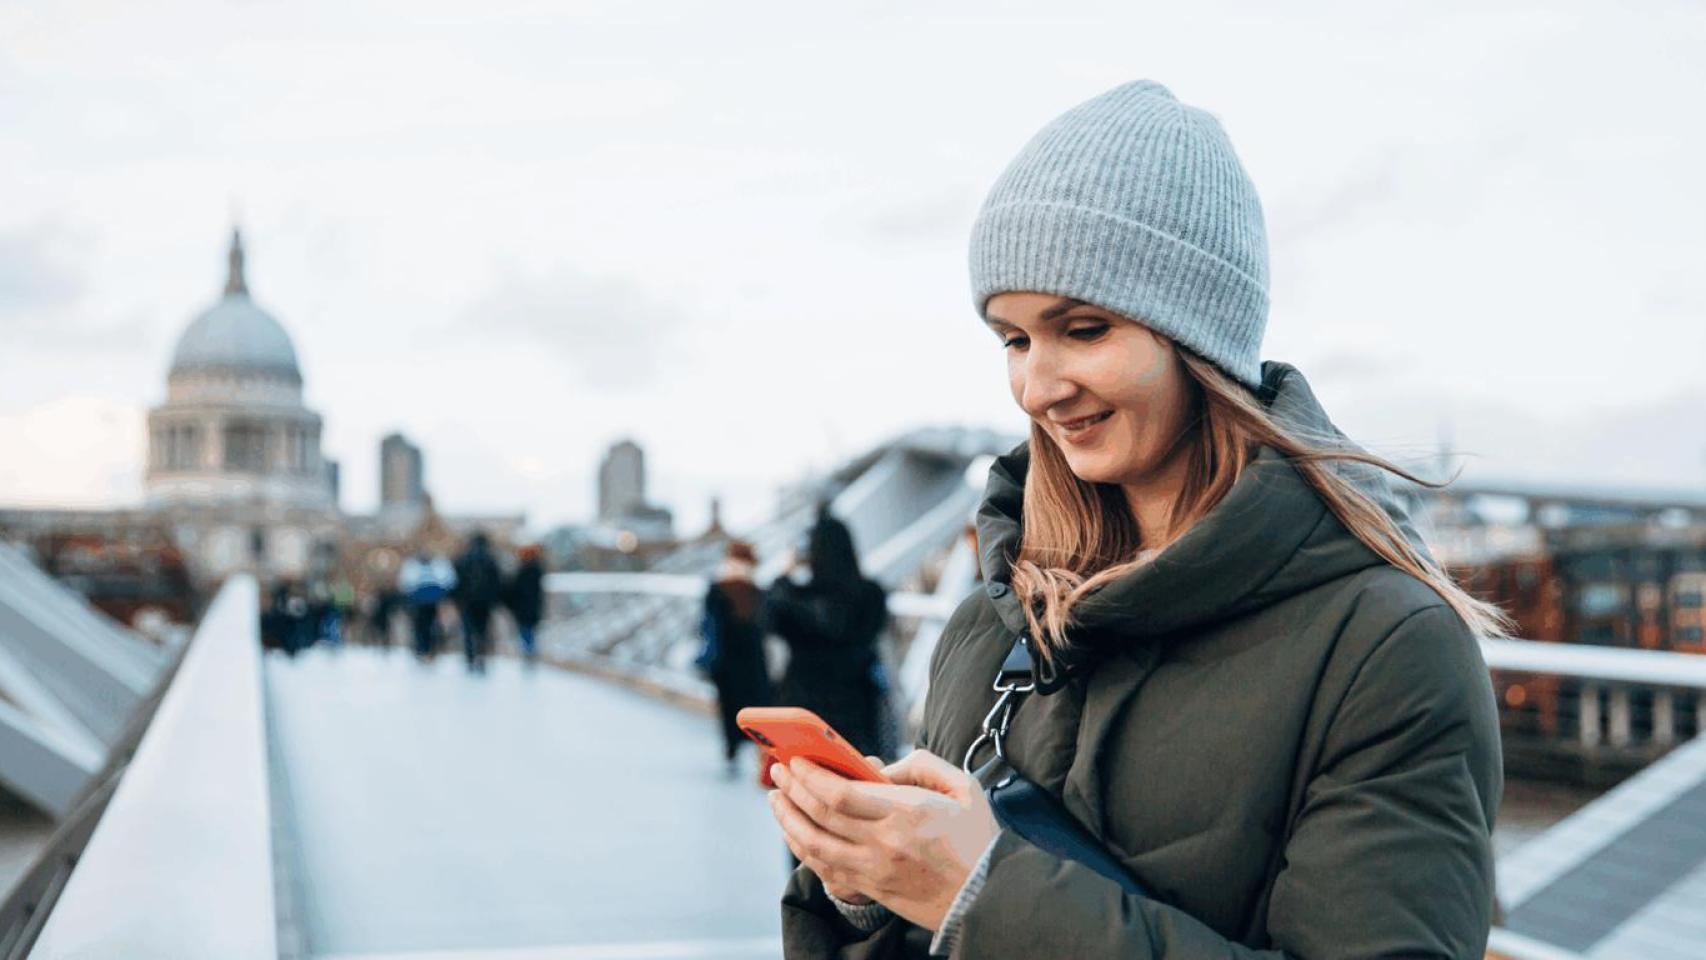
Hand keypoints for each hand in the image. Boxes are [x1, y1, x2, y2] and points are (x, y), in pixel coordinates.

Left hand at [767, 749, 997, 930]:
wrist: (987, 897)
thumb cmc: (977, 840)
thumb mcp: (962, 787)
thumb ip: (921, 765)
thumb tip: (879, 768)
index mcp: (906, 812)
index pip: (839, 793)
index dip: (810, 775)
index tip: (795, 760)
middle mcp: (884, 843)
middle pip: (820, 815)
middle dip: (792, 789)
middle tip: (778, 772)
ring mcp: (874, 871)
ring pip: (814, 845)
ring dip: (788, 819)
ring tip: (777, 800)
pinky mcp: (872, 890)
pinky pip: (824, 869)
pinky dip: (802, 849)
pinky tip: (793, 833)